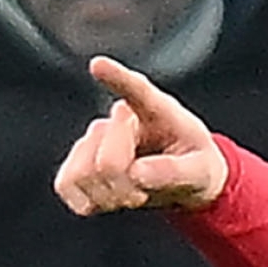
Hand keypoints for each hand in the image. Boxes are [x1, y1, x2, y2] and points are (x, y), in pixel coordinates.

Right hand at [53, 56, 227, 215]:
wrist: (183, 181)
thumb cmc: (195, 165)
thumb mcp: (202, 170)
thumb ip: (175, 171)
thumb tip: (136, 174)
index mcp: (157, 110)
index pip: (137, 90)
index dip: (117, 77)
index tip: (98, 65)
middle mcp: (119, 119)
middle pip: (107, 163)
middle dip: (127, 187)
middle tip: (146, 190)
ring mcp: (94, 139)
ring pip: (82, 175)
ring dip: (109, 196)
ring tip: (134, 192)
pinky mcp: (77, 163)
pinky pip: (65, 185)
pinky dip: (88, 202)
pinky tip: (109, 198)